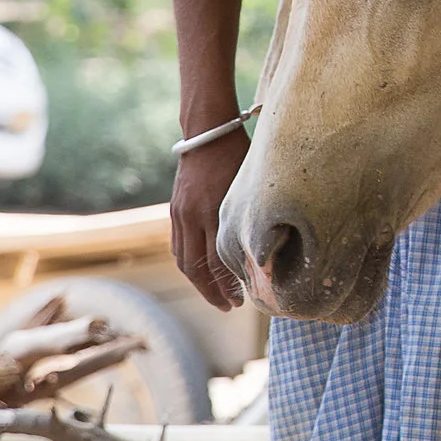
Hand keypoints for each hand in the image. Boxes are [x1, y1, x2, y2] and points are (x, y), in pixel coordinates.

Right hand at [171, 123, 249, 310]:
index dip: (230, 285)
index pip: (219, 261)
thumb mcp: (251, 186)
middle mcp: (193, 216)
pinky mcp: (174, 210)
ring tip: (216, 296)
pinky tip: (202, 273)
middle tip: (230, 306)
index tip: (243, 300)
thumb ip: (252, 217)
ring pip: (184, 260)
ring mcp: (180, 214)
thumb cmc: (239, 156)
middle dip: (213, 292)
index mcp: (215, 210)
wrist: (208, 134)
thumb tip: (266, 251)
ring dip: (199, 283)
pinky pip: (177, 246)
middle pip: (198, 267)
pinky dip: (188, 264)